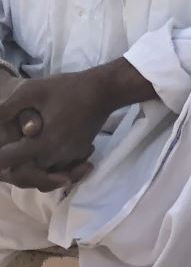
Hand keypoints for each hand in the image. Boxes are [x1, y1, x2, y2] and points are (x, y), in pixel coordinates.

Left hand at [0, 63, 144, 190]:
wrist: (103, 91)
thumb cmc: (67, 89)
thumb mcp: (31, 91)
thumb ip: (6, 109)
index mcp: (42, 144)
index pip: (7, 162)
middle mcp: (56, 156)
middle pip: (24, 175)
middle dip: (10, 168)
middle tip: (5, 156)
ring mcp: (69, 157)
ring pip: (42, 177)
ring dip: (28, 171)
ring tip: (18, 160)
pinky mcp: (78, 155)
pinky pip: (59, 171)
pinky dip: (48, 169)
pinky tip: (40, 156)